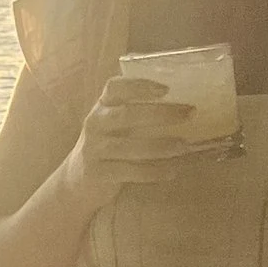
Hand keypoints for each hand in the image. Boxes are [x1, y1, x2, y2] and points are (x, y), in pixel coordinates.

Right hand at [61, 76, 229, 217]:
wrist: (78, 180)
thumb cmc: (108, 146)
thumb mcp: (114, 124)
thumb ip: (137, 111)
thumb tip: (181, 103)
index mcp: (102, 106)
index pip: (115, 87)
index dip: (140, 85)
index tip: (166, 89)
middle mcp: (95, 124)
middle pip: (127, 114)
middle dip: (161, 113)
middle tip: (189, 113)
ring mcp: (94, 149)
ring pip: (130, 146)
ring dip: (161, 146)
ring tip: (184, 146)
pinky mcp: (98, 173)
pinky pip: (129, 171)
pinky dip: (153, 171)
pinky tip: (171, 171)